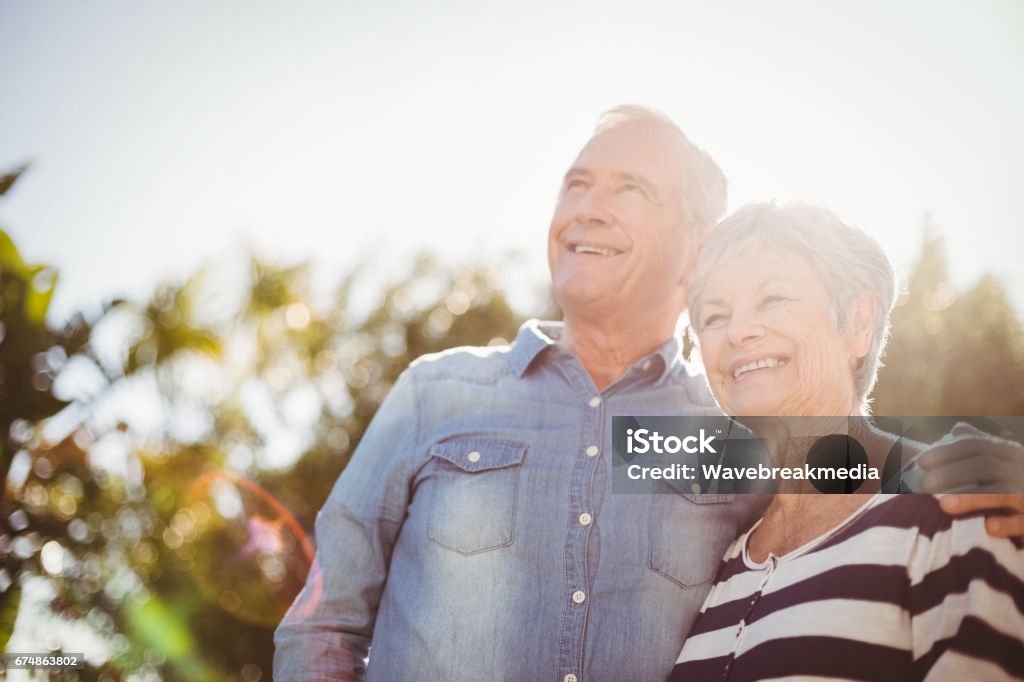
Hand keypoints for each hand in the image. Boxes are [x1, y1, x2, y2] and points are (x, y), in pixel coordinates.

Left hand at [916, 422, 1023, 537]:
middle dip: (951, 474)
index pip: (975, 446)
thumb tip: (958, 429)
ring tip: (944, 505)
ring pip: (1003, 492)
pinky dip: (1007, 524)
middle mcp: (1021, 470)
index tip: (921, 462)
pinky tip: (988, 526)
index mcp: (1009, 454)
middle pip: (986, 465)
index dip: (946, 452)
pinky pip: (1022, 522)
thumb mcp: (1000, 465)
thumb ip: (979, 449)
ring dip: (972, 498)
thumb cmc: (1011, 488)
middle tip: (924, 485)